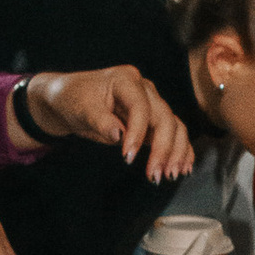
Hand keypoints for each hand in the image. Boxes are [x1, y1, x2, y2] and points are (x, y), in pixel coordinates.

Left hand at [24, 67, 193, 177]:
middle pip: (164, 118)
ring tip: (169, 175)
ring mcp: (151, 104)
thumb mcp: (81, 109)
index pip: (140, 107)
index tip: (128, 157)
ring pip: (174, 127)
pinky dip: (181, 151)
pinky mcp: (152, 121)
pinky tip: (184, 168)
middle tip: (154, 175)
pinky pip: (173, 134)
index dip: (137, 133)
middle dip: (163, 148)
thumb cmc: (74, 99)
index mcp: (126, 80)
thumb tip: (119, 135)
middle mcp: (144, 90)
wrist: (70, 100)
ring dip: (176, 152)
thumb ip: (101, 121)